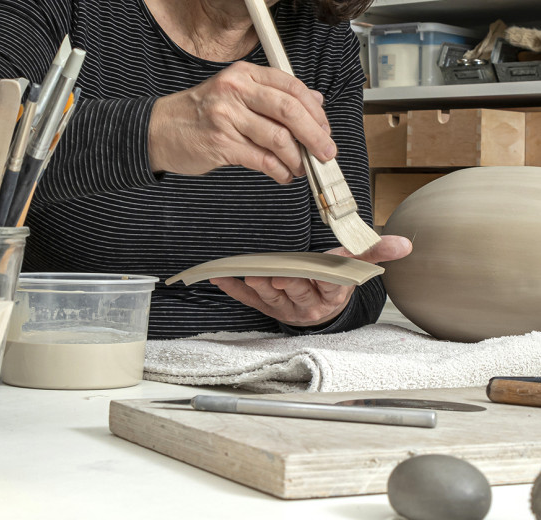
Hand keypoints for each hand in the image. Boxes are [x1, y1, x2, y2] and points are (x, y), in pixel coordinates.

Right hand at [148, 61, 335, 183]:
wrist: (159, 130)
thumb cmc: (200, 113)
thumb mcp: (235, 93)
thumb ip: (273, 95)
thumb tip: (315, 101)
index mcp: (244, 75)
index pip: (291, 88)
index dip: (315, 112)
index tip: (325, 131)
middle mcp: (236, 91)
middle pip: (289, 111)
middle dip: (315, 136)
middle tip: (326, 154)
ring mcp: (227, 117)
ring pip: (278, 138)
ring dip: (297, 159)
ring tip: (301, 168)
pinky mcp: (221, 144)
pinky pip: (262, 160)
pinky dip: (279, 171)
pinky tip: (283, 176)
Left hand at [210, 235, 411, 327]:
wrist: (321, 309)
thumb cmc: (335, 282)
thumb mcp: (356, 267)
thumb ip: (375, 251)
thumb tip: (405, 244)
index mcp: (333, 293)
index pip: (329, 284)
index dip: (321, 279)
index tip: (314, 273)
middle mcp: (310, 304)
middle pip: (298, 292)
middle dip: (287, 284)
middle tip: (274, 276)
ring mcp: (287, 308)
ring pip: (273, 299)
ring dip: (260, 288)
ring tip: (248, 275)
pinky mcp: (268, 308)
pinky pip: (251, 302)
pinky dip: (236, 291)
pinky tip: (223, 279)